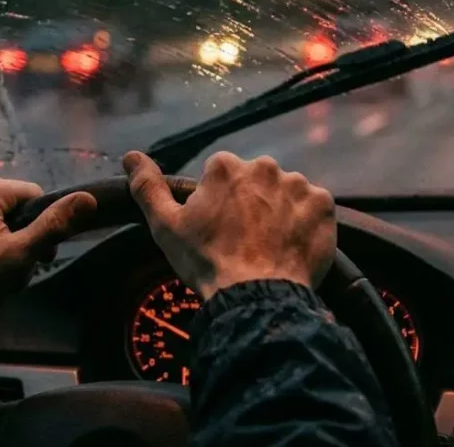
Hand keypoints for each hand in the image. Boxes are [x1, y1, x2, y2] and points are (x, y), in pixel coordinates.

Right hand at [123, 150, 334, 299]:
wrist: (256, 297)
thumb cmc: (206, 262)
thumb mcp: (166, 226)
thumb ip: (147, 187)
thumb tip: (130, 156)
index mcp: (225, 166)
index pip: (222, 176)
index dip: (219, 204)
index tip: (219, 230)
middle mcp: (264, 166)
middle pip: (256, 181)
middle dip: (252, 203)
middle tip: (245, 240)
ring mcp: (297, 184)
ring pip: (286, 193)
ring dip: (280, 212)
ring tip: (270, 246)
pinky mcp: (323, 205)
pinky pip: (314, 208)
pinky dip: (305, 223)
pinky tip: (292, 246)